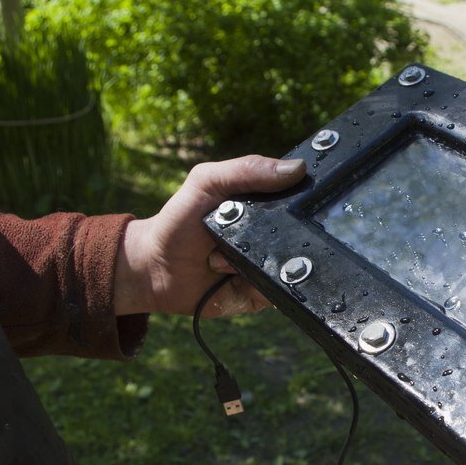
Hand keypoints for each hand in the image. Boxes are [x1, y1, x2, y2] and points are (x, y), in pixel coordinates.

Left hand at [114, 155, 305, 316]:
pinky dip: (255, 286)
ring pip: (291, 267)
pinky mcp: (261, 295)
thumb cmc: (179, 221)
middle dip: (283, 236)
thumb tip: (296, 169)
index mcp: (266, 205)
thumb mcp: (207, 182)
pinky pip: (276, 292)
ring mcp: (269, 267)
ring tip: (222, 259)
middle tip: (251, 235)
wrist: (154, 269)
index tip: (311, 197)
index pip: (300, 199)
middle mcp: (273, 237)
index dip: (308, 197)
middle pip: (304, 236)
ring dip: (257, 263)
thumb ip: (246, 170)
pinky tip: (229, 278)